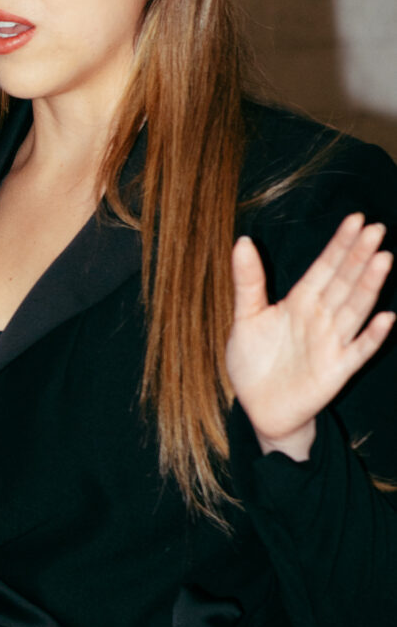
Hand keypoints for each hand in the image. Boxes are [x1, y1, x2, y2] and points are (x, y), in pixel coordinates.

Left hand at [226, 214, 394, 461]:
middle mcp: (320, 318)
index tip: (356, 219)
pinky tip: (386, 317)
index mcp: (300, 302)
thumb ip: (248, 280)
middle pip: (344, 282)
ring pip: (354, 309)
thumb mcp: (245, 317)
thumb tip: (244, 240)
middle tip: (378, 229)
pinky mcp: (335, 371)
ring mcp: (331, 343)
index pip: (324, 267)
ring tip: (384, 259)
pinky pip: (358, 351)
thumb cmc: (254, 361)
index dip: (339, 245)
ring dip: (369, 286)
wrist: (258, 407)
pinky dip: (372, 336)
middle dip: (359, 256)